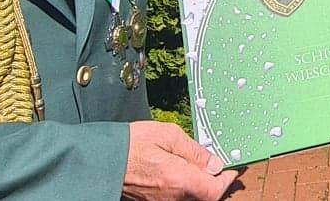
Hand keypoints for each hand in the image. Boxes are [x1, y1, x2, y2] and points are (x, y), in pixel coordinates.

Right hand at [123, 121, 239, 200]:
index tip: (230, 169)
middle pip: (206, 197)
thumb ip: (194, 151)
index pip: (215, 189)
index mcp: (180, 180)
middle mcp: (173, 197)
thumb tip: (214, 163)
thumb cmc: (130, 144)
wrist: (99, 160)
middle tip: (217, 167)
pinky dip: (184, 188)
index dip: (226, 179)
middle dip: (214, 183)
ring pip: (192, 198)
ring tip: (198, 168)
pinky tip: (181, 174)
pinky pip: (177, 198)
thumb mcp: (168, 135)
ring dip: (199, 186)